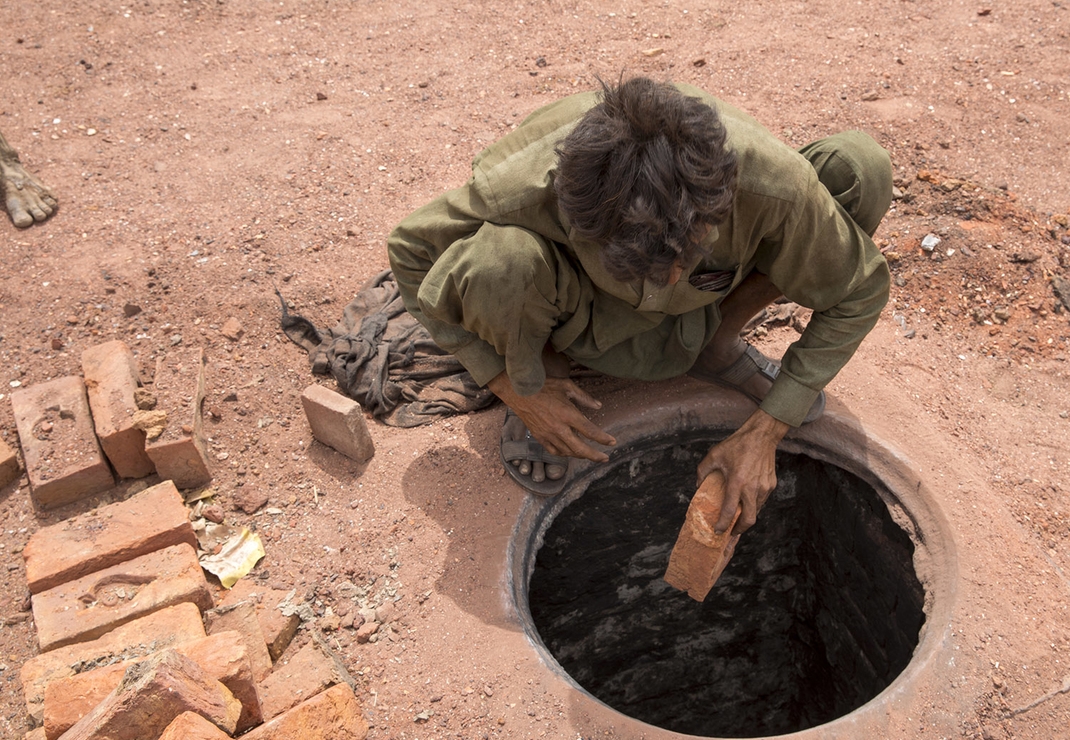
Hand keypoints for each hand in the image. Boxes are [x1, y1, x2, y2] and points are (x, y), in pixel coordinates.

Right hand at [487, 372, 615, 461]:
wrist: (518, 391)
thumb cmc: (543, 385)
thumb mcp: (566, 385)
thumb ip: (584, 397)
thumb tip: (599, 406)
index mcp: (568, 414)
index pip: (590, 431)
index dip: (603, 439)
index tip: (612, 442)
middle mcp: (559, 428)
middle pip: (581, 449)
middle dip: (595, 456)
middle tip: (605, 458)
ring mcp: (548, 434)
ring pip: (568, 452)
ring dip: (581, 455)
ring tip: (590, 454)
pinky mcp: (539, 437)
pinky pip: (554, 451)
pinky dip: (564, 454)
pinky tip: (570, 452)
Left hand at [695, 409, 789, 534]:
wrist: (761, 436)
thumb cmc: (737, 445)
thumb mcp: (714, 455)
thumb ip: (703, 471)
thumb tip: (698, 486)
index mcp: (737, 482)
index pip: (730, 510)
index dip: (723, 524)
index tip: (717, 531)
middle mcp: (752, 488)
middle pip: (749, 519)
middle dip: (739, 530)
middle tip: (730, 532)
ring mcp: (764, 488)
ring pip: (757, 511)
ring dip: (747, 517)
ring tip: (737, 518)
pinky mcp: (771, 485)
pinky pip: (762, 501)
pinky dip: (753, 505)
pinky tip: (746, 502)